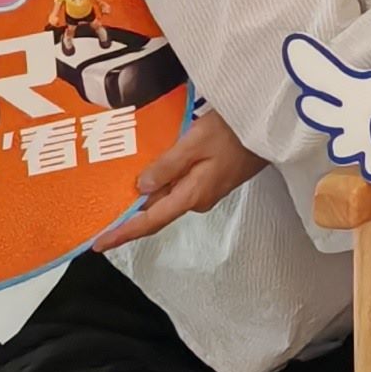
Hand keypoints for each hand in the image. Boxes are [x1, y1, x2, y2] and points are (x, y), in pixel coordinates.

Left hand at [105, 106, 259, 249]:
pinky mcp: (211, 179)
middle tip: (99, 217)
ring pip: (167, 197)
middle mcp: (197, 199)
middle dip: (128, 216)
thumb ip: (167, 165)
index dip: (123, 233)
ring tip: (116, 193)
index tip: (99, 244)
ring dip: (143, 198)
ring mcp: (206, 190)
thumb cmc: (234, 131)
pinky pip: (178, 186)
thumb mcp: (196, 141)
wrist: (271, 127)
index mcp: (192, 195)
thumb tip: (141, 188)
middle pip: (156, 212)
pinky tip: (147, 174)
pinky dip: (159, 183)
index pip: (150, 221)